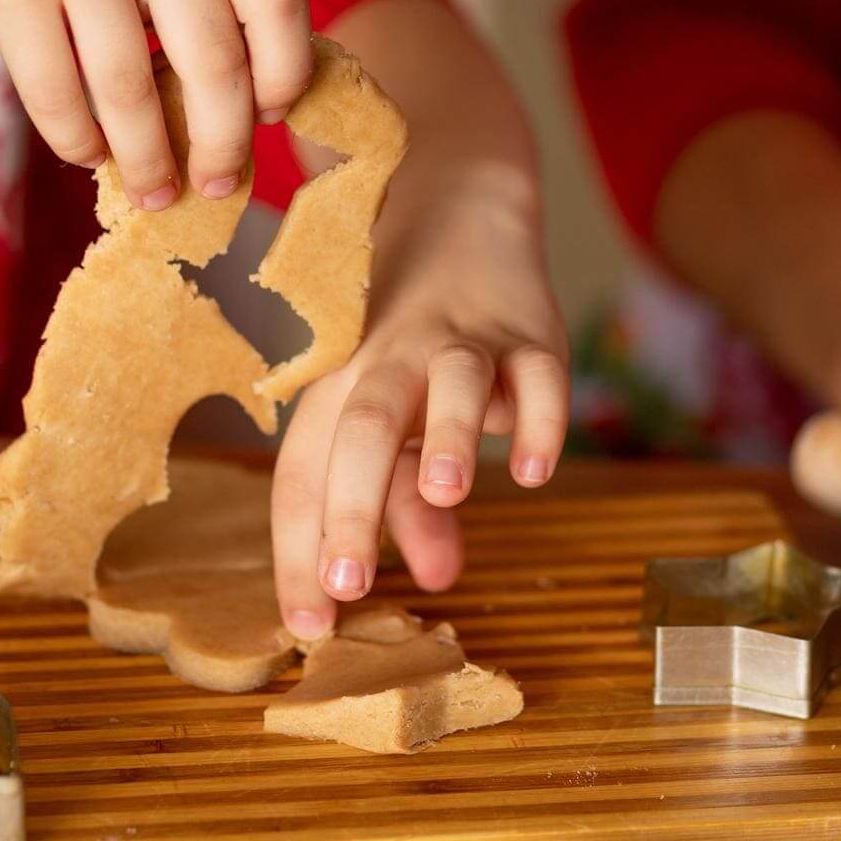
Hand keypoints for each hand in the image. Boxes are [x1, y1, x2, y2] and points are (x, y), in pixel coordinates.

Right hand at [0, 0, 312, 208]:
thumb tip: (248, 116)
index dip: (286, 69)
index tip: (270, 117)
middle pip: (215, 58)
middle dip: (222, 142)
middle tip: (217, 185)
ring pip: (132, 88)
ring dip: (148, 160)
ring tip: (154, 194)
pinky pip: (59, 94)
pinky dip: (79, 142)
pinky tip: (88, 155)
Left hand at [268, 177, 568, 637]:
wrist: (460, 212)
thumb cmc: (414, 343)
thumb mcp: (401, 423)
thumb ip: (411, 505)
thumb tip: (435, 580)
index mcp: (338, 390)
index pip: (304, 474)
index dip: (301, 552)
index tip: (307, 628)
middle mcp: (389, 362)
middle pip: (362, 430)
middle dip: (353, 508)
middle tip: (350, 587)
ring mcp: (461, 342)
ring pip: (447, 384)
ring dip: (447, 436)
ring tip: (448, 494)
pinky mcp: (531, 331)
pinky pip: (539, 372)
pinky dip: (540, 415)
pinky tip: (535, 468)